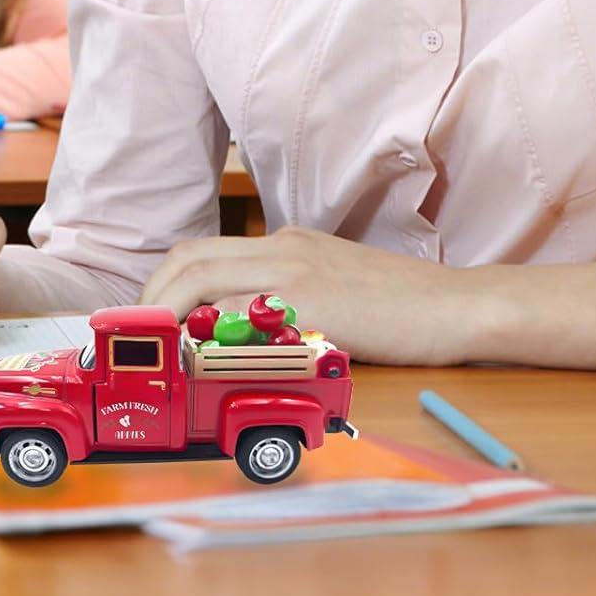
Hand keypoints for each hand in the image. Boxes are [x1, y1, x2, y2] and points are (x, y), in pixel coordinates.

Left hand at [139, 227, 460, 364]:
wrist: (458, 305)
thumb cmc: (403, 307)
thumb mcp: (336, 290)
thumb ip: (293, 300)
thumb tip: (247, 332)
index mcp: (286, 243)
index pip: (204, 250)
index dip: (165, 281)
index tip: (147, 315)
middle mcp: (282, 246)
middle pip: (189, 257)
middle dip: (151, 293)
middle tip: (136, 332)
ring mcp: (295, 268)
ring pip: (204, 273)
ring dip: (168, 306)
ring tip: (152, 342)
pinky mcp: (312, 297)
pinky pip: (244, 306)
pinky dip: (211, 326)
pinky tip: (198, 352)